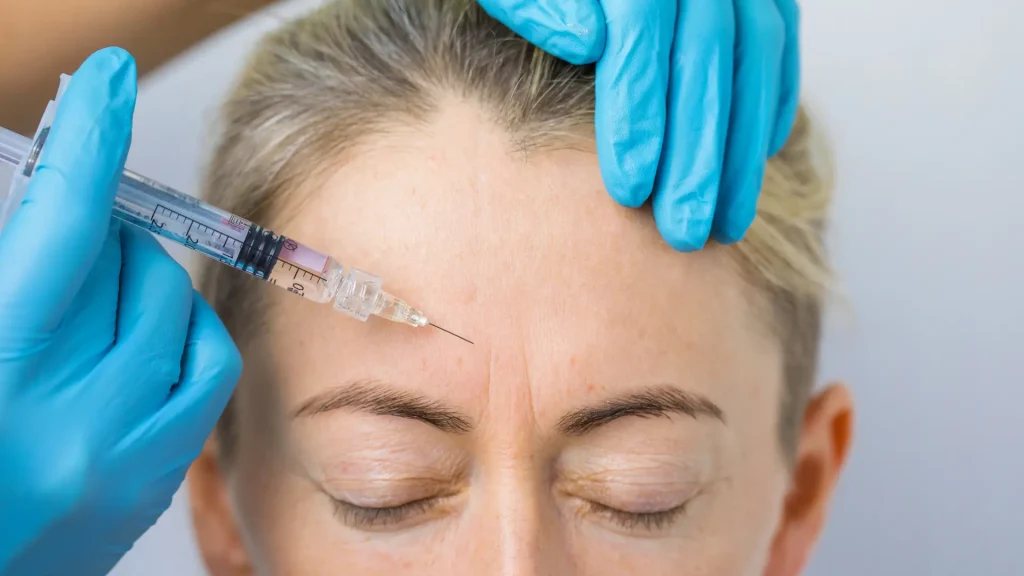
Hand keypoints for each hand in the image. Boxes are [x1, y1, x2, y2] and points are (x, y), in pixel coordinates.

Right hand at [0, 48, 240, 574]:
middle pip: (120, 264)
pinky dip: (179, 330)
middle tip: (66, 231)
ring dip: (135, 274)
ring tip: (93, 286)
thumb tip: (63, 206)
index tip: (107, 86)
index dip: (88, 144)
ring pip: (172, 308)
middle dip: (93, 229)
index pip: (58, 229)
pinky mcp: (153, 484)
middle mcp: (64, 424)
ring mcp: (121, 460)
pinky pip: (207, 369)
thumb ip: (10, 273)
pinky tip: (143, 330)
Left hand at [477, 0, 799, 250]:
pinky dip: (770, 103)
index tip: (627, 189)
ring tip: (725, 225)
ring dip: (742, 148)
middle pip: (706, 58)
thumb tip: (587, 42)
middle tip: (681, 231)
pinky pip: (779, 43)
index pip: (641, 35)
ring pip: (754, 58)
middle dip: (698, 155)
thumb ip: (539, 5)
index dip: (636, 114)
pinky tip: (753, 162)